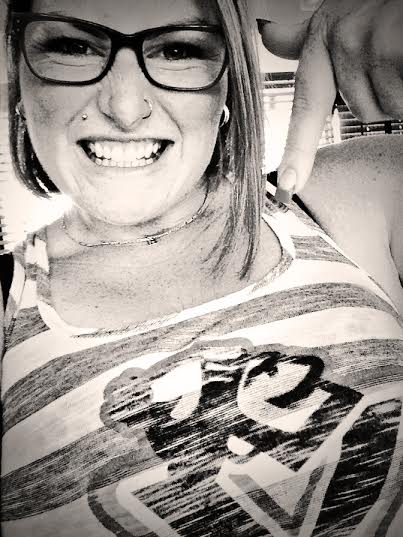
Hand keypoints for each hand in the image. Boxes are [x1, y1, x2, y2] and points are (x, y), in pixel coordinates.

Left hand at [258, 0, 402, 201]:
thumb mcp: (335, 18)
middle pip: (363, 111)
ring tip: (401, 54)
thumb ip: (302, 40)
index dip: (297, 152)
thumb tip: (269, 34)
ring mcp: (374, 46)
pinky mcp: (401, 48)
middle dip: (381, 94)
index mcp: (323, 39)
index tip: (288, 186)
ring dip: (401, 89)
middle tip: (390, 58)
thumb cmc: (374, 6)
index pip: (306, 105)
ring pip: (388, 108)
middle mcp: (344, 43)